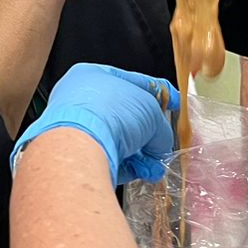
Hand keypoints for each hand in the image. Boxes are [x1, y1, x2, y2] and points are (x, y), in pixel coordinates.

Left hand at [11, 64, 179, 186]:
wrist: (79, 146)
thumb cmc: (106, 113)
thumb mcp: (150, 111)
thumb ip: (160, 126)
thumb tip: (161, 144)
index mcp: (92, 76)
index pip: (131, 82)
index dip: (157, 92)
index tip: (173, 103)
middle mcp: (79, 100)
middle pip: (124, 117)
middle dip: (147, 133)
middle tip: (162, 142)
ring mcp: (74, 129)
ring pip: (116, 141)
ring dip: (140, 154)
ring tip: (154, 164)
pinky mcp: (75, 157)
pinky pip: (106, 159)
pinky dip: (126, 167)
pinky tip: (140, 172)